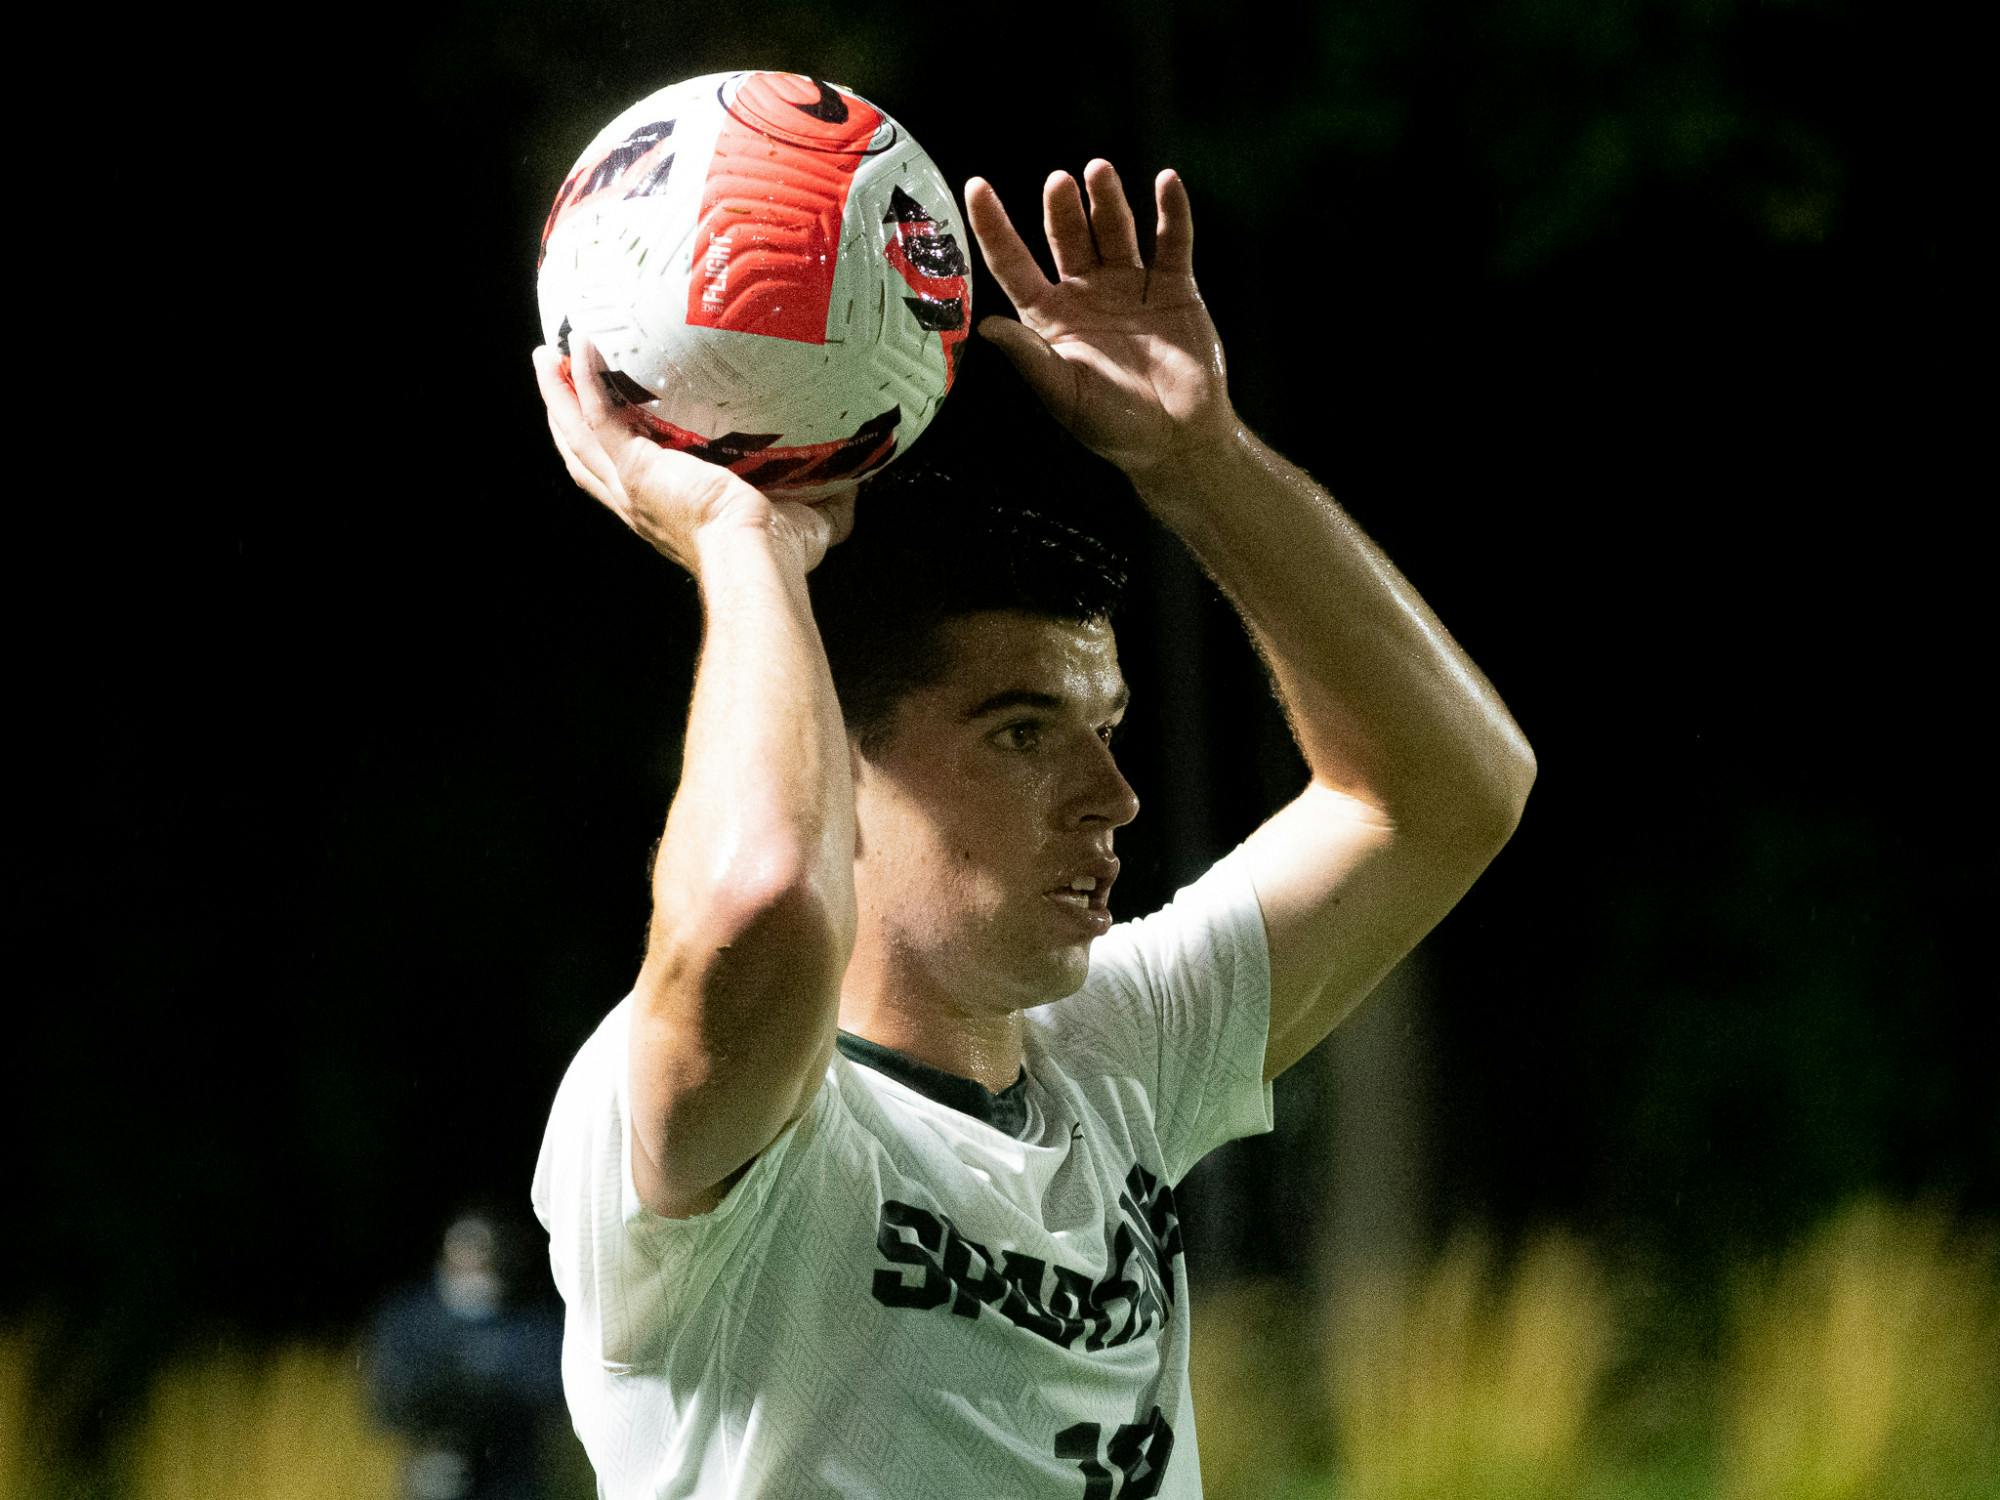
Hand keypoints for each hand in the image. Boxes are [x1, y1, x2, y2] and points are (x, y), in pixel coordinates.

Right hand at [530, 338, 854, 575]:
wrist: (758, 561)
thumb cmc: (782, 556)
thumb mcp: (811, 517)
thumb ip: (831, 492)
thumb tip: (862, 471)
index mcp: (670, 514)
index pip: (629, 477)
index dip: (614, 446)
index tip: (612, 415)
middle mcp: (640, 503)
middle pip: (584, 454)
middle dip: (567, 416)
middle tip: (556, 376)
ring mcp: (632, 486)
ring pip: (577, 435)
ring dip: (557, 397)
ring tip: (547, 357)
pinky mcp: (634, 468)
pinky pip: (597, 416)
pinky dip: (583, 384)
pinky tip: (579, 348)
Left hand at [965, 161, 1233, 477]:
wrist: (1177, 440)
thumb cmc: (1114, 426)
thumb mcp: (1064, 393)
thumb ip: (1030, 357)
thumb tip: (985, 325)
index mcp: (1051, 317)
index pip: (1014, 263)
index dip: (994, 226)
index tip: (976, 186)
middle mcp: (1086, 294)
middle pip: (1066, 237)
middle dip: (1061, 209)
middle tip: (1059, 183)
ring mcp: (1130, 286)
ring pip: (1115, 230)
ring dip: (1107, 200)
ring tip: (1098, 172)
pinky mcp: (1174, 288)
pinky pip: (1172, 242)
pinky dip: (1172, 212)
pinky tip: (1166, 182)